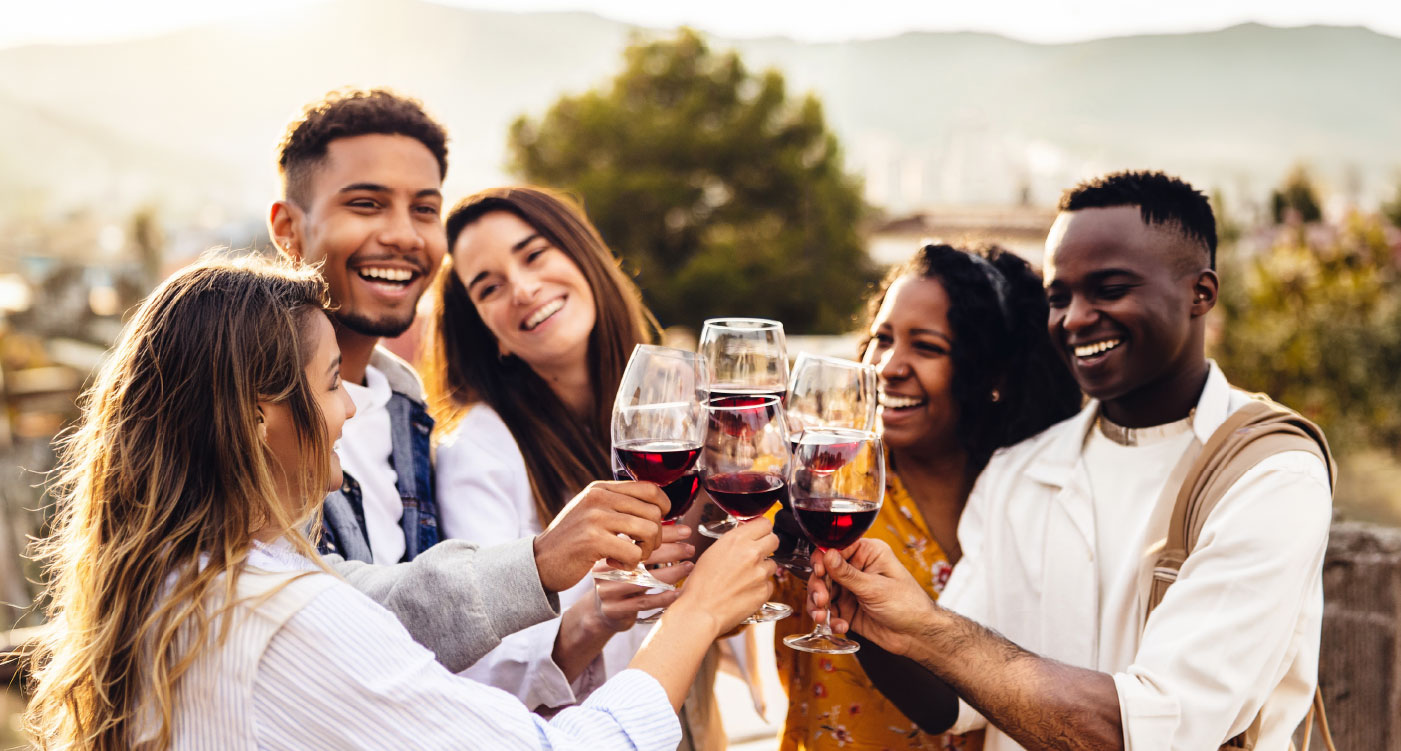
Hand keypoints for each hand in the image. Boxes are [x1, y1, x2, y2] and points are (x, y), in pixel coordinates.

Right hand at [534, 480, 668, 592]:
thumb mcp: (591, 512)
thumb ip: (617, 505)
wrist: (539, 562)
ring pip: (649, 531)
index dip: (665, 506)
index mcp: (600, 488)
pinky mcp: (593, 540)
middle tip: (640, 548)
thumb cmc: (571, 541)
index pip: (649, 488)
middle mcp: (598, 497)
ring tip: (630, 557)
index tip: (660, 522)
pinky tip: (615, 563)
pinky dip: (631, 564)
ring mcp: (595, 517)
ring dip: (646, 551)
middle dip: (656, 536)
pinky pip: (634, 552)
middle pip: (654, 512)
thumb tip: (658, 508)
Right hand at [591, 524, 695, 630]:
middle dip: (671, 551)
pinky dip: (663, 598)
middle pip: (641, 557)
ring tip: (688, 567)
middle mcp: (605, 568)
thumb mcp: (631, 560)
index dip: (665, 534)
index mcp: (609, 550)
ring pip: (644, 581)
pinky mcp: (614, 609)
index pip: (639, 537)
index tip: (686, 531)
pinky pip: (643, 603)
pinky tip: (678, 592)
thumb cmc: (622, 580)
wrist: (601, 611)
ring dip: (670, 574)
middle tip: (690, 549)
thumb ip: (649, 544)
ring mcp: (607, 590)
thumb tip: (680, 528)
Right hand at [669, 518, 778, 638]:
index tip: (759, 534)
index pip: (764, 523)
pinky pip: (770, 584)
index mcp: (736, 540)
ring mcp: (760, 572)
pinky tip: (745, 591)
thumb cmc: (699, 586)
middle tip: (757, 554)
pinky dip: (760, 587)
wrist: (700, 612)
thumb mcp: (711, 553)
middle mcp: (751, 553)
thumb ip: (732, 543)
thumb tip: (744, 538)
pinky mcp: (765, 590)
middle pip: (774, 540)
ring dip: (763, 569)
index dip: (761, 530)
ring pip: (773, 564)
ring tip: (745, 578)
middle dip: (767, 546)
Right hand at [808, 538, 936, 656]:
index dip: (822, 559)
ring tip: (823, 617)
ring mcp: (851, 589)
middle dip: (819, 587)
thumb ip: (847, 574)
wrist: (917, 636)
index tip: (818, 572)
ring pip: (823, 592)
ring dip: (819, 605)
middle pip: (824, 571)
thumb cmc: (909, 605)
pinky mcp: (848, 609)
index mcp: (868, 554)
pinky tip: (840, 625)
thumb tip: (827, 555)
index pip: (836, 548)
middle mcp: (857, 569)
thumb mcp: (875, 588)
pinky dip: (830, 619)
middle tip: (821, 600)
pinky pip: (829, 611)